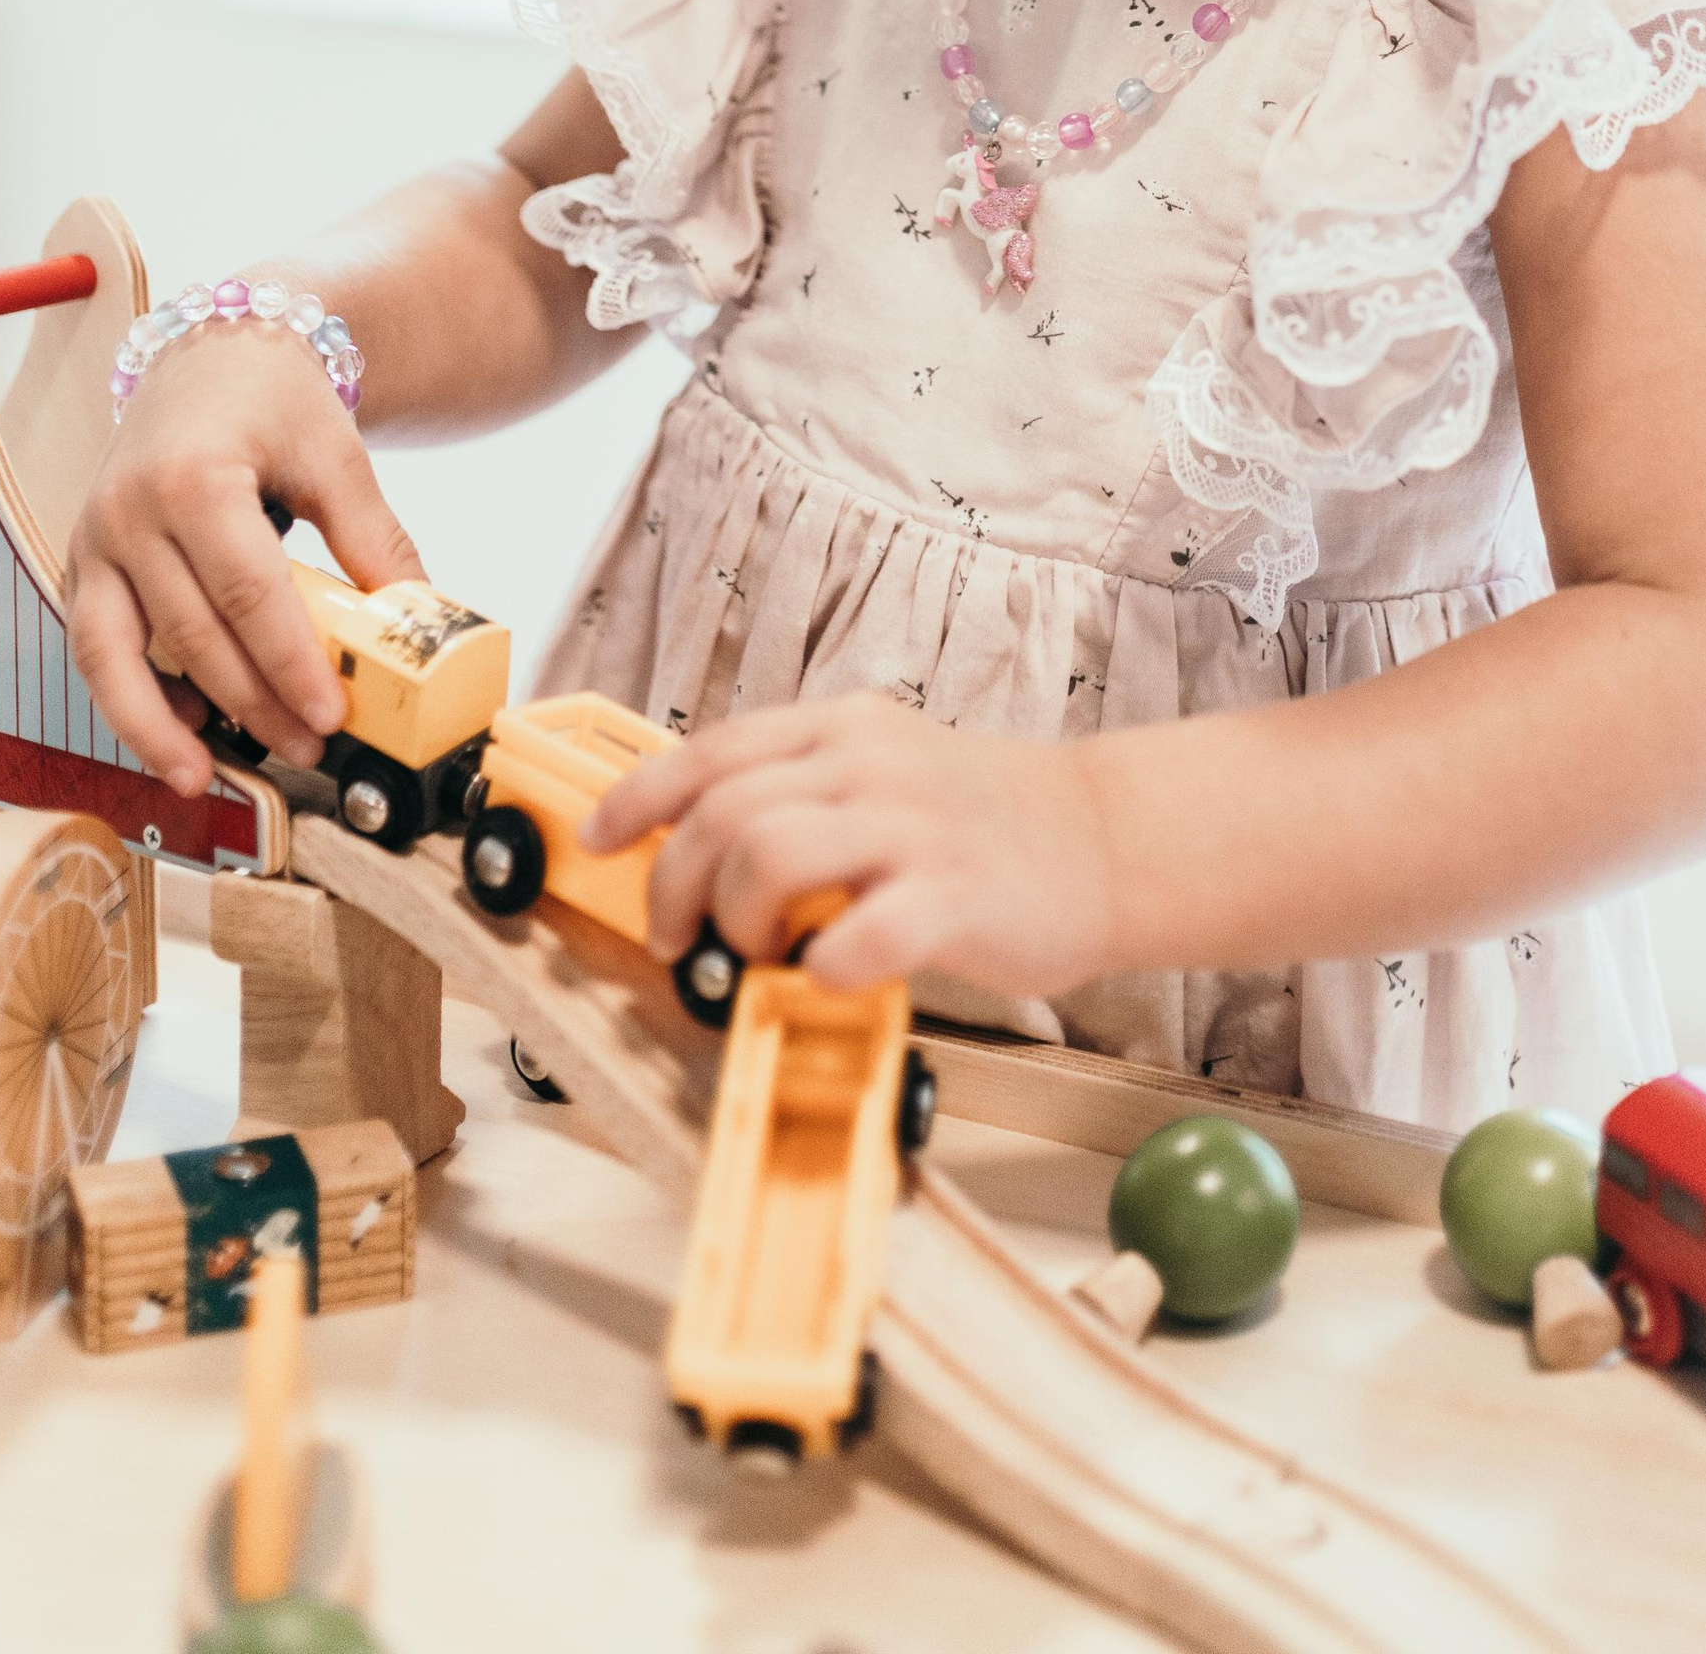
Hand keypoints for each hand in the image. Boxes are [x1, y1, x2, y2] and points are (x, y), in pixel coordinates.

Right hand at [64, 328, 425, 795]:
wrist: (208, 352)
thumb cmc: (274, 399)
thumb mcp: (336, 454)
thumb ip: (372, 538)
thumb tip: (417, 621)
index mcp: (195, 478)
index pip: (246, 594)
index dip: (288, 664)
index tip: (331, 715)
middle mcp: (129, 511)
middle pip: (190, 633)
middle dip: (250, 702)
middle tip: (306, 746)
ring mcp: (94, 538)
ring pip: (113, 654)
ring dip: (158, 725)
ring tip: (204, 777)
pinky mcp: (81, 560)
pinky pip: (93, 644)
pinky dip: (127, 696)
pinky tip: (178, 731)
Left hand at [588, 696, 1121, 998]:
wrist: (1106, 838)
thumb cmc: (985, 818)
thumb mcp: (885, 768)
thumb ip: (804, 789)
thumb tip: (702, 842)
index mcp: (844, 730)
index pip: (711, 749)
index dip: (638, 796)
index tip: (599, 838)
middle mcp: (869, 766)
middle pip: (722, 809)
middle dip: (674, 884)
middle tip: (682, 938)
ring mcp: (912, 829)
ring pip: (767, 853)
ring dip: (737, 920)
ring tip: (759, 954)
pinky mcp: (953, 897)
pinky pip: (860, 934)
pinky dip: (822, 967)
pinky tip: (830, 975)